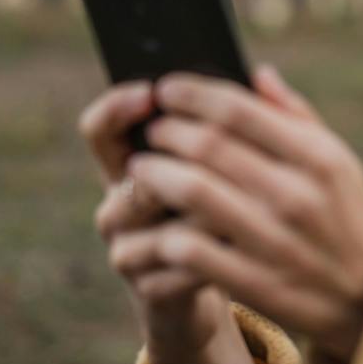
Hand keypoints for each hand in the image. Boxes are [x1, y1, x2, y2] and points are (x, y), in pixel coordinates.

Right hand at [81, 82, 229, 355]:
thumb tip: (262, 74)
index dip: (116, 107)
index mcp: (134, 164)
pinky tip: (241, 248)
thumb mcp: (233, 168)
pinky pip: (177, 265)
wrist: (227, 285)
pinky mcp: (147, 289)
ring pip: (160, 220)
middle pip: (133, 172)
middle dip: (181, 161)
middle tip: (220, 153)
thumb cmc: (228, 211)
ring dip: (203, 210)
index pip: (101, 129)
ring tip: (241, 203)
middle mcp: (119, 204)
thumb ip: (242, 125)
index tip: (151, 92)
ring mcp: (127, 247)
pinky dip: (212, 255)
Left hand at [128, 65, 362, 363]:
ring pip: (193, 192)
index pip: (239, 110)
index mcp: (319, 158)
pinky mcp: (255, 283)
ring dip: (155, 175)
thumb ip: (298, 117)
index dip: (192, 94)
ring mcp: (276, 241)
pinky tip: (157, 222)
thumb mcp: (339, 162)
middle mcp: (298, 196)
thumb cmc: (344, 216)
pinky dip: (165, 230)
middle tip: (152, 130)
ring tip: (142, 170)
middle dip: (167, 131)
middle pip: (209, 146)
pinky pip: (191, 249)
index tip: (167, 89)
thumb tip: (255, 74)